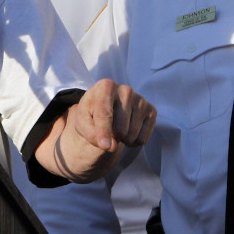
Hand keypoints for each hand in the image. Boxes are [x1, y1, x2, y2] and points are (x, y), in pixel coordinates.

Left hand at [37, 79, 155, 182]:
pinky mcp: (151, 110)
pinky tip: (127, 130)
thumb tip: (112, 147)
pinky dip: (133, 142)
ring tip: (116, 128)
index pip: (105, 114)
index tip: (104, 146)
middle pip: (120, 129)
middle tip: (107, 129)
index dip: (104, 132)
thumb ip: (91, 133)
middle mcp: (126, 90)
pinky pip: (142, 139)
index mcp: (105, 86)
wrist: (105, 109)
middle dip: (112, 136)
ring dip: (121, 140)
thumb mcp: (82, 122)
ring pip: (132, 135)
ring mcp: (141, 99)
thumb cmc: (91, 114)